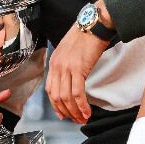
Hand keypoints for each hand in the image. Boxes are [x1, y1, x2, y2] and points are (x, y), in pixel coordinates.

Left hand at [46, 7, 110, 124]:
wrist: (94, 24)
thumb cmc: (86, 36)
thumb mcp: (70, 51)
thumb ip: (67, 65)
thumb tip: (72, 80)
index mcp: (54, 62)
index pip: (50, 89)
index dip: (56, 105)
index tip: (63, 114)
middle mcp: (57, 66)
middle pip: (56, 96)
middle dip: (66, 112)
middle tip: (75, 120)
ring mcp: (66, 67)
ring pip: (66, 97)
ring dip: (75, 111)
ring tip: (83, 119)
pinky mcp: (78, 68)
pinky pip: (78, 93)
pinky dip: (82, 105)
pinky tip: (87, 111)